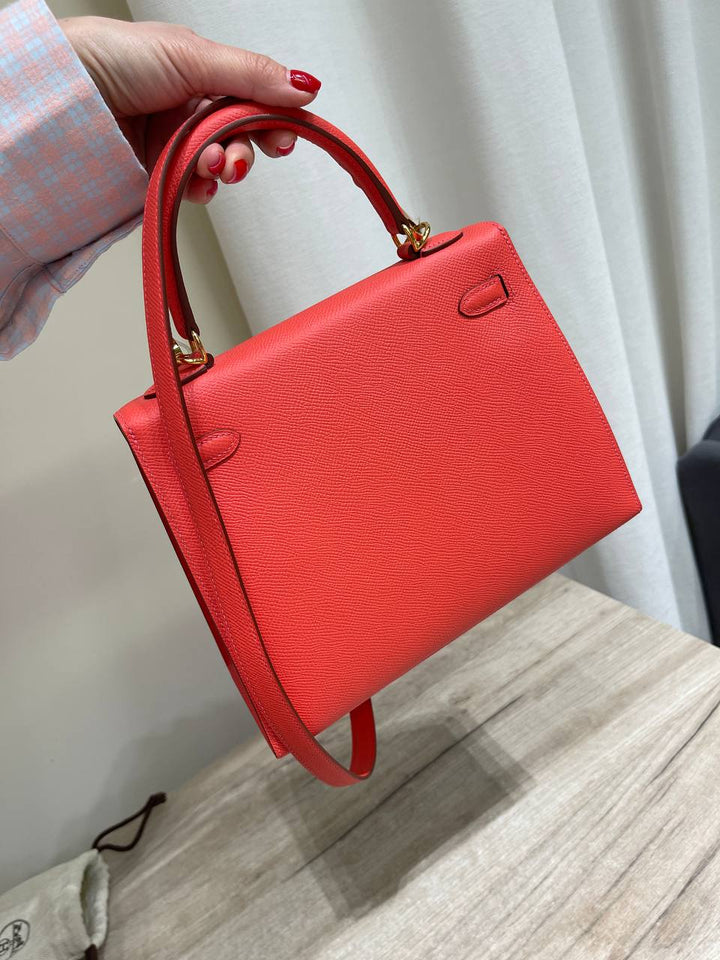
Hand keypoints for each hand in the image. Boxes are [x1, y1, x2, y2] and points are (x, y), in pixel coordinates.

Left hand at [58, 16, 320, 202]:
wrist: (65, 96)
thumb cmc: (114, 59)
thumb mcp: (193, 58)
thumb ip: (252, 76)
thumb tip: (304, 87)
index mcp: (201, 71)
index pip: (253, 98)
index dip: (274, 118)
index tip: (286, 136)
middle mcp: (189, 106)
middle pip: (241, 135)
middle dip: (246, 150)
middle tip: (241, 159)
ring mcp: (174, 140)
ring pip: (220, 163)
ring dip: (224, 167)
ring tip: (211, 165)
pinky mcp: (158, 172)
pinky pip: (194, 186)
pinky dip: (201, 186)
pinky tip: (197, 181)